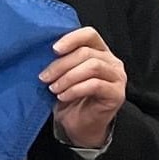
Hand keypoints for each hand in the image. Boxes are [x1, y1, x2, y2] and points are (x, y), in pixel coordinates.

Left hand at [42, 26, 126, 149]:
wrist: (79, 125)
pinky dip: (75, 90)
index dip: (71, 38)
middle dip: (61, 64)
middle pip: (86, 52)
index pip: (90, 34)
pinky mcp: (117, 94)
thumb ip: (60, 60)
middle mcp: (112, 62)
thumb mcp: (61, 75)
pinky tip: (63, 96)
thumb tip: (40, 50)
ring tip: (53, 88)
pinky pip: (95, 85)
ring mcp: (117, 78)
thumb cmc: (69, 97)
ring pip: (92, 66)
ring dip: (67, 77)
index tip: (53, 49)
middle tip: (44, 77)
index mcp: (99, 51)